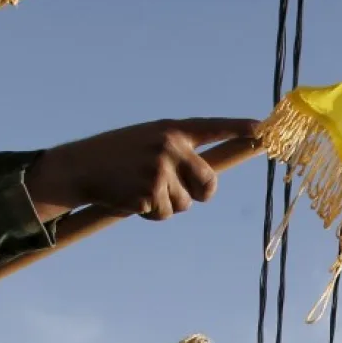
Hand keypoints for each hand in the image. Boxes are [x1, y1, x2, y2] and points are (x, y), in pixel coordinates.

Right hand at [25, 118, 257, 221]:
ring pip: (183, 205)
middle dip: (200, 195)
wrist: (79, 166)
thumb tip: (205, 183)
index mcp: (171, 130)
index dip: (239, 129)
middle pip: (208, 184)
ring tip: (139, 190)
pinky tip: (130, 199)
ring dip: (165, 205)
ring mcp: (161, 171)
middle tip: (183, 194)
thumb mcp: (146, 141)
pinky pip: (162, 214)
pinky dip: (148, 213)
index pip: (212, 128)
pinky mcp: (150, 193)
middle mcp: (171, 147)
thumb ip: (175, 152)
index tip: (262, 131)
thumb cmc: (113, 156)